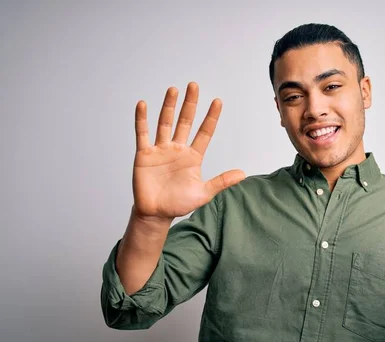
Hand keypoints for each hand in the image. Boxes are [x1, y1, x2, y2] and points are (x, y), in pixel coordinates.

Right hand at [132, 82, 244, 219]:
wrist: (156, 213)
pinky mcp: (144, 154)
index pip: (204, 132)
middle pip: (185, 121)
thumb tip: (242, 174)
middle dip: (190, 104)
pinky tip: (143, 105)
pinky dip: (142, 119)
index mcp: (193, 156)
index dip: (211, 117)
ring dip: (169, 106)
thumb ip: (221, 182)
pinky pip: (142, 134)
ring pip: (165, 123)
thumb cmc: (179, 203)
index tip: (218, 101)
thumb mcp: (204, 193)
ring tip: (174, 90)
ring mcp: (161, 150)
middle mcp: (177, 149)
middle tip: (194, 86)